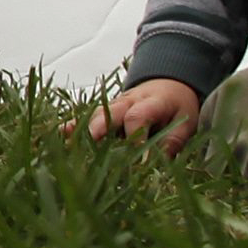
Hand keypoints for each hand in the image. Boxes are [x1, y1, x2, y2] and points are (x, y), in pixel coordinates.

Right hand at [74, 76, 202, 152]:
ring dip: (83, 128)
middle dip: (100, 127)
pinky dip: (75, 125)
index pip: (138, 116)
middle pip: (111, 112)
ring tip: (68, 142)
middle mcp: (128, 101)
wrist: (168, 83)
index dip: (134, 137)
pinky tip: (61, 134)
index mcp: (151, 101)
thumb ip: (173, 141)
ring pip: (96, 115)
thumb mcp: (186, 122)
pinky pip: (88, 117)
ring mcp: (113, 105)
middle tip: (93, 142)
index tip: (135, 160)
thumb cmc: (177, 105)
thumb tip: (160, 164)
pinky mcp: (105, 111)